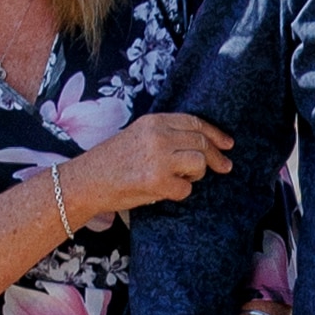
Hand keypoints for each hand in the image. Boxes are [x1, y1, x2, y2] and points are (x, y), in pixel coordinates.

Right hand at [60, 112, 233, 223]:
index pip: (195, 123)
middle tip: (225, 167)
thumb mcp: (139, 135)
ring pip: (199, 164)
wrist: (86, 180)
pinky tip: (163, 190)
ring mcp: (159, 158)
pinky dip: (179, 193)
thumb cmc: (112, 161)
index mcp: (154, 121)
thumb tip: (204, 143)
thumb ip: (166, 134)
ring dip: (195, 175)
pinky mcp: (157, 181)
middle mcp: (158, 136)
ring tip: (179, 179)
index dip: (215, 134)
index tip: (228, 143)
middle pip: (201, 143)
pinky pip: (186, 189)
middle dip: (216, 157)